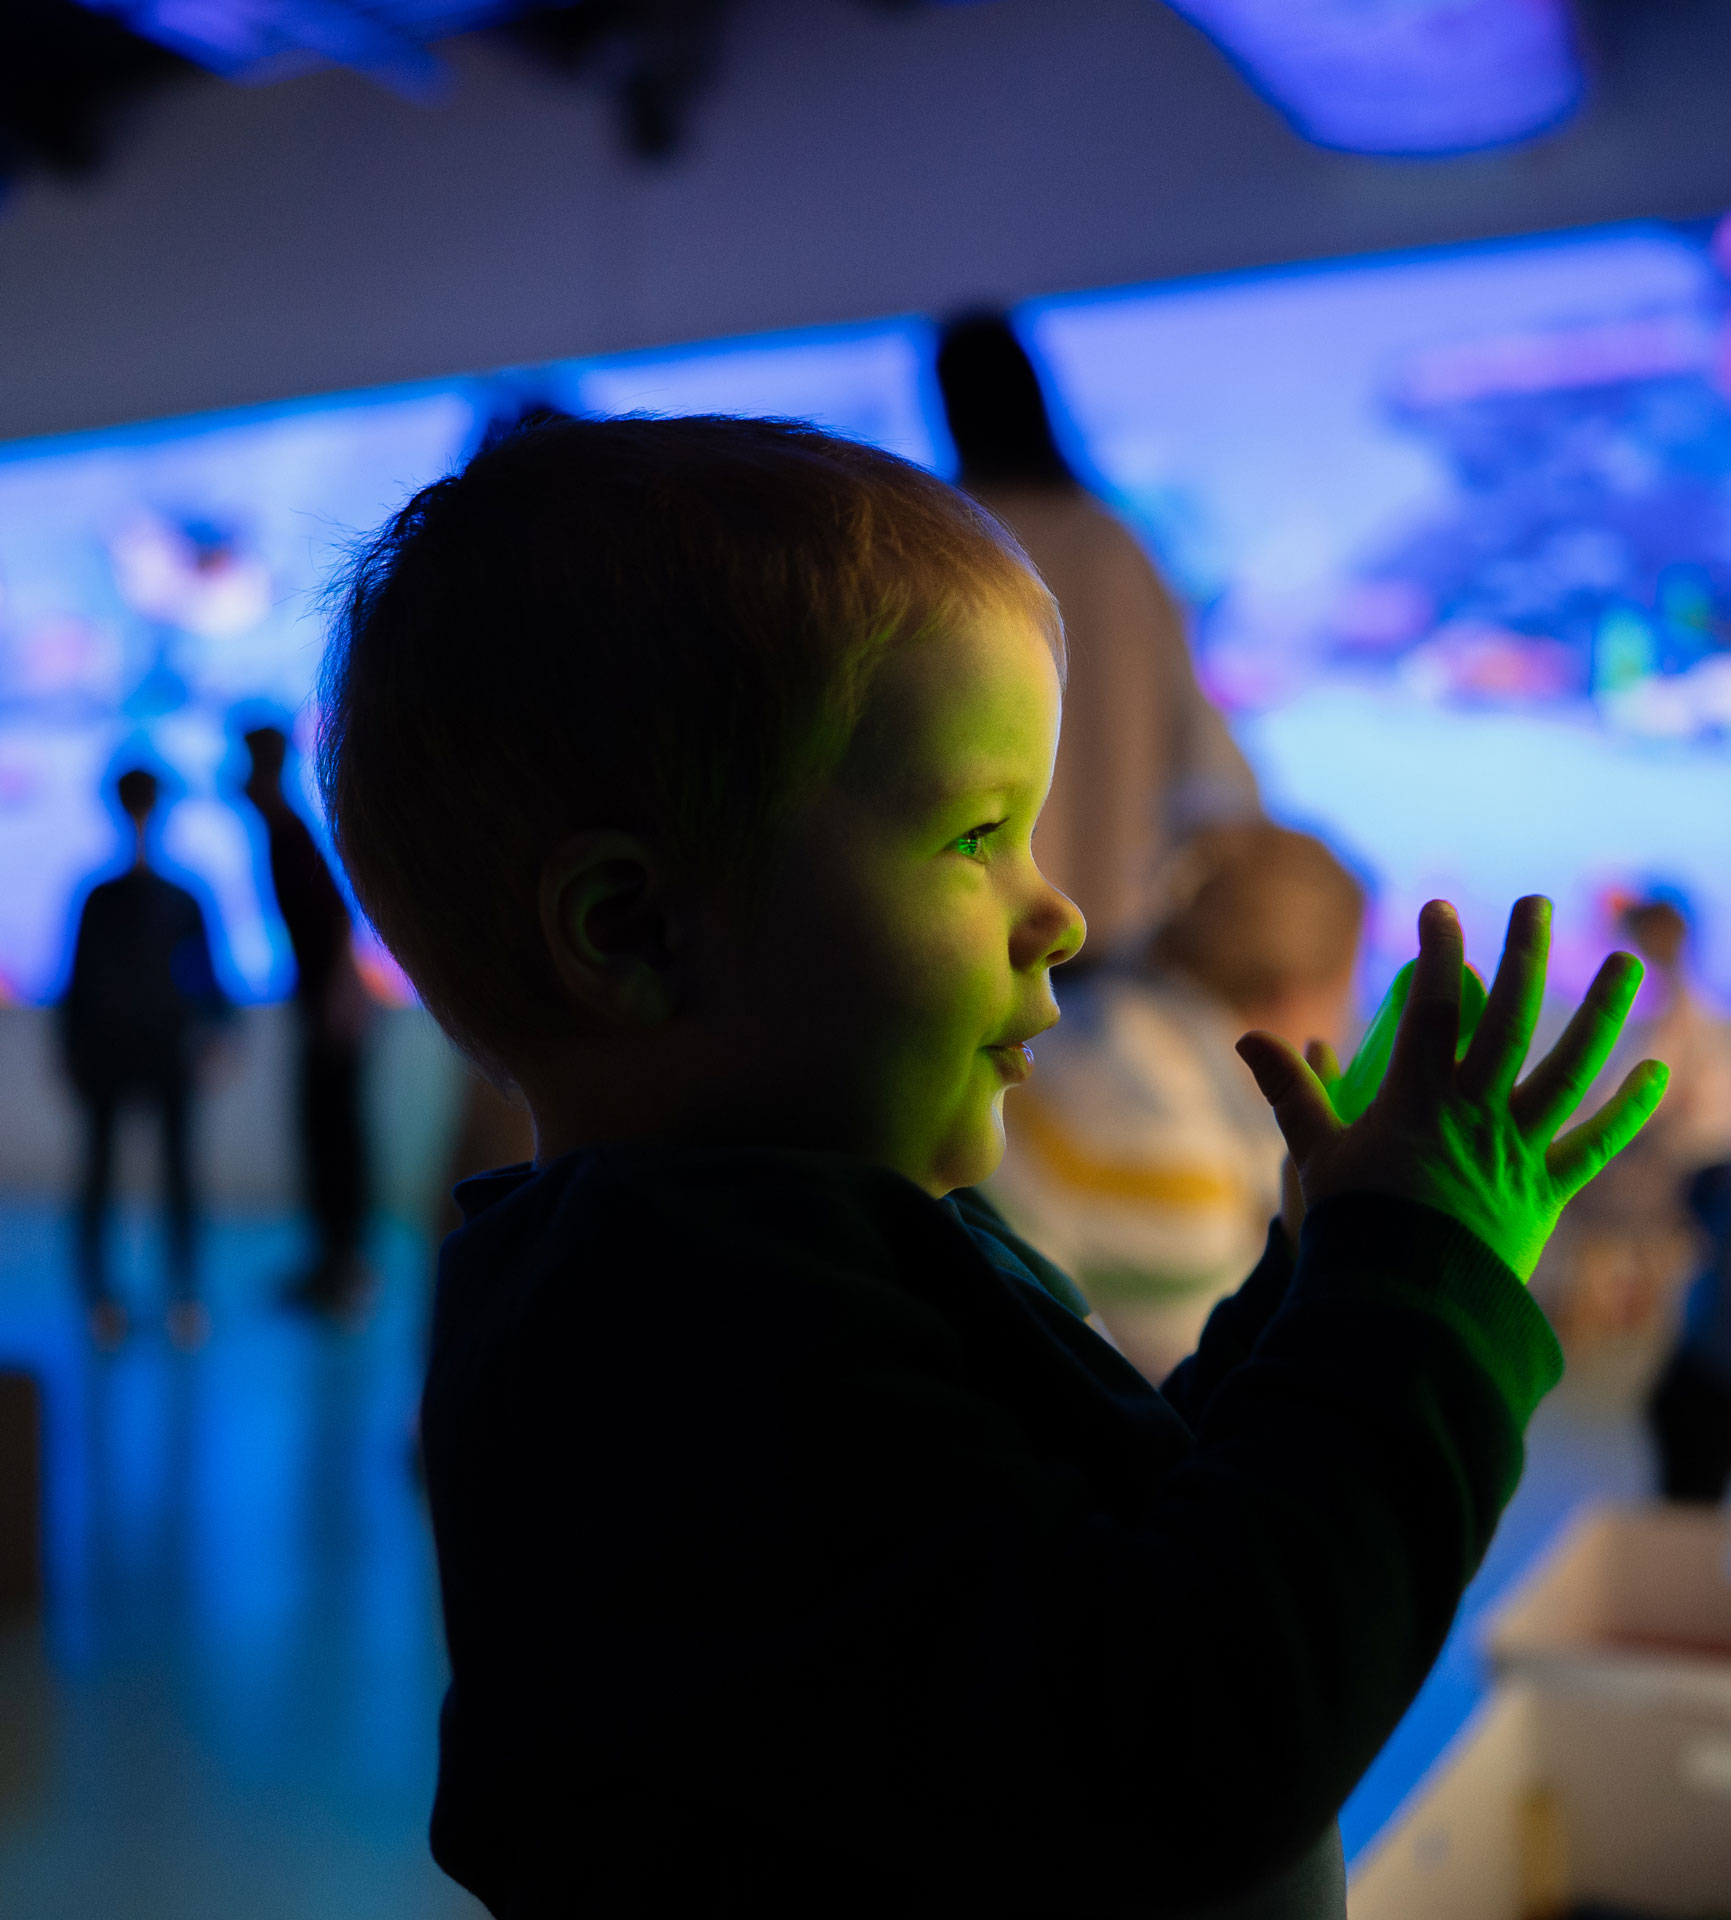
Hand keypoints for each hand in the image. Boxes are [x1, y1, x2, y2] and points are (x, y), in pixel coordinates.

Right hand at [1238, 897, 1668, 1279]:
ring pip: (1568, 1072)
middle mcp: (1475, 1116)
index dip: (1436, 953)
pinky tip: (1655, 1073)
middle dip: (1524, 957)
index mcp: (1415, 1102)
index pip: (1431, 1009)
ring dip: (1603, 1015)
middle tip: (1537, 905)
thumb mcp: (1313, 1154)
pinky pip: (1594, 1147)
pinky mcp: (1544, 1191)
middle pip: (1509, 1022)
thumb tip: (1249, 1037)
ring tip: (1631, 964)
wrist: (1402, 1308)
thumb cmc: (1351, 1229)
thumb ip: (1290, 1090)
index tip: (1440, 911)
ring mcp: (1517, 1151)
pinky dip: (1627, 1112)